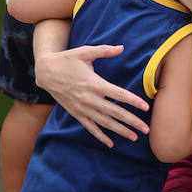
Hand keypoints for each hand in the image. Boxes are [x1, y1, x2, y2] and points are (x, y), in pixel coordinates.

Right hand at [35, 43, 150, 147]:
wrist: (45, 72)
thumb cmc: (67, 60)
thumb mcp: (84, 52)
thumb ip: (104, 50)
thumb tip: (121, 47)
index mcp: (93, 83)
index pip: (118, 94)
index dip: (133, 101)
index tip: (145, 107)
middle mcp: (89, 98)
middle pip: (114, 112)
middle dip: (132, 121)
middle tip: (146, 129)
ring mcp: (82, 108)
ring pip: (105, 122)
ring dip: (120, 130)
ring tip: (134, 137)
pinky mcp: (76, 113)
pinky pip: (90, 127)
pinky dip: (100, 136)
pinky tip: (110, 143)